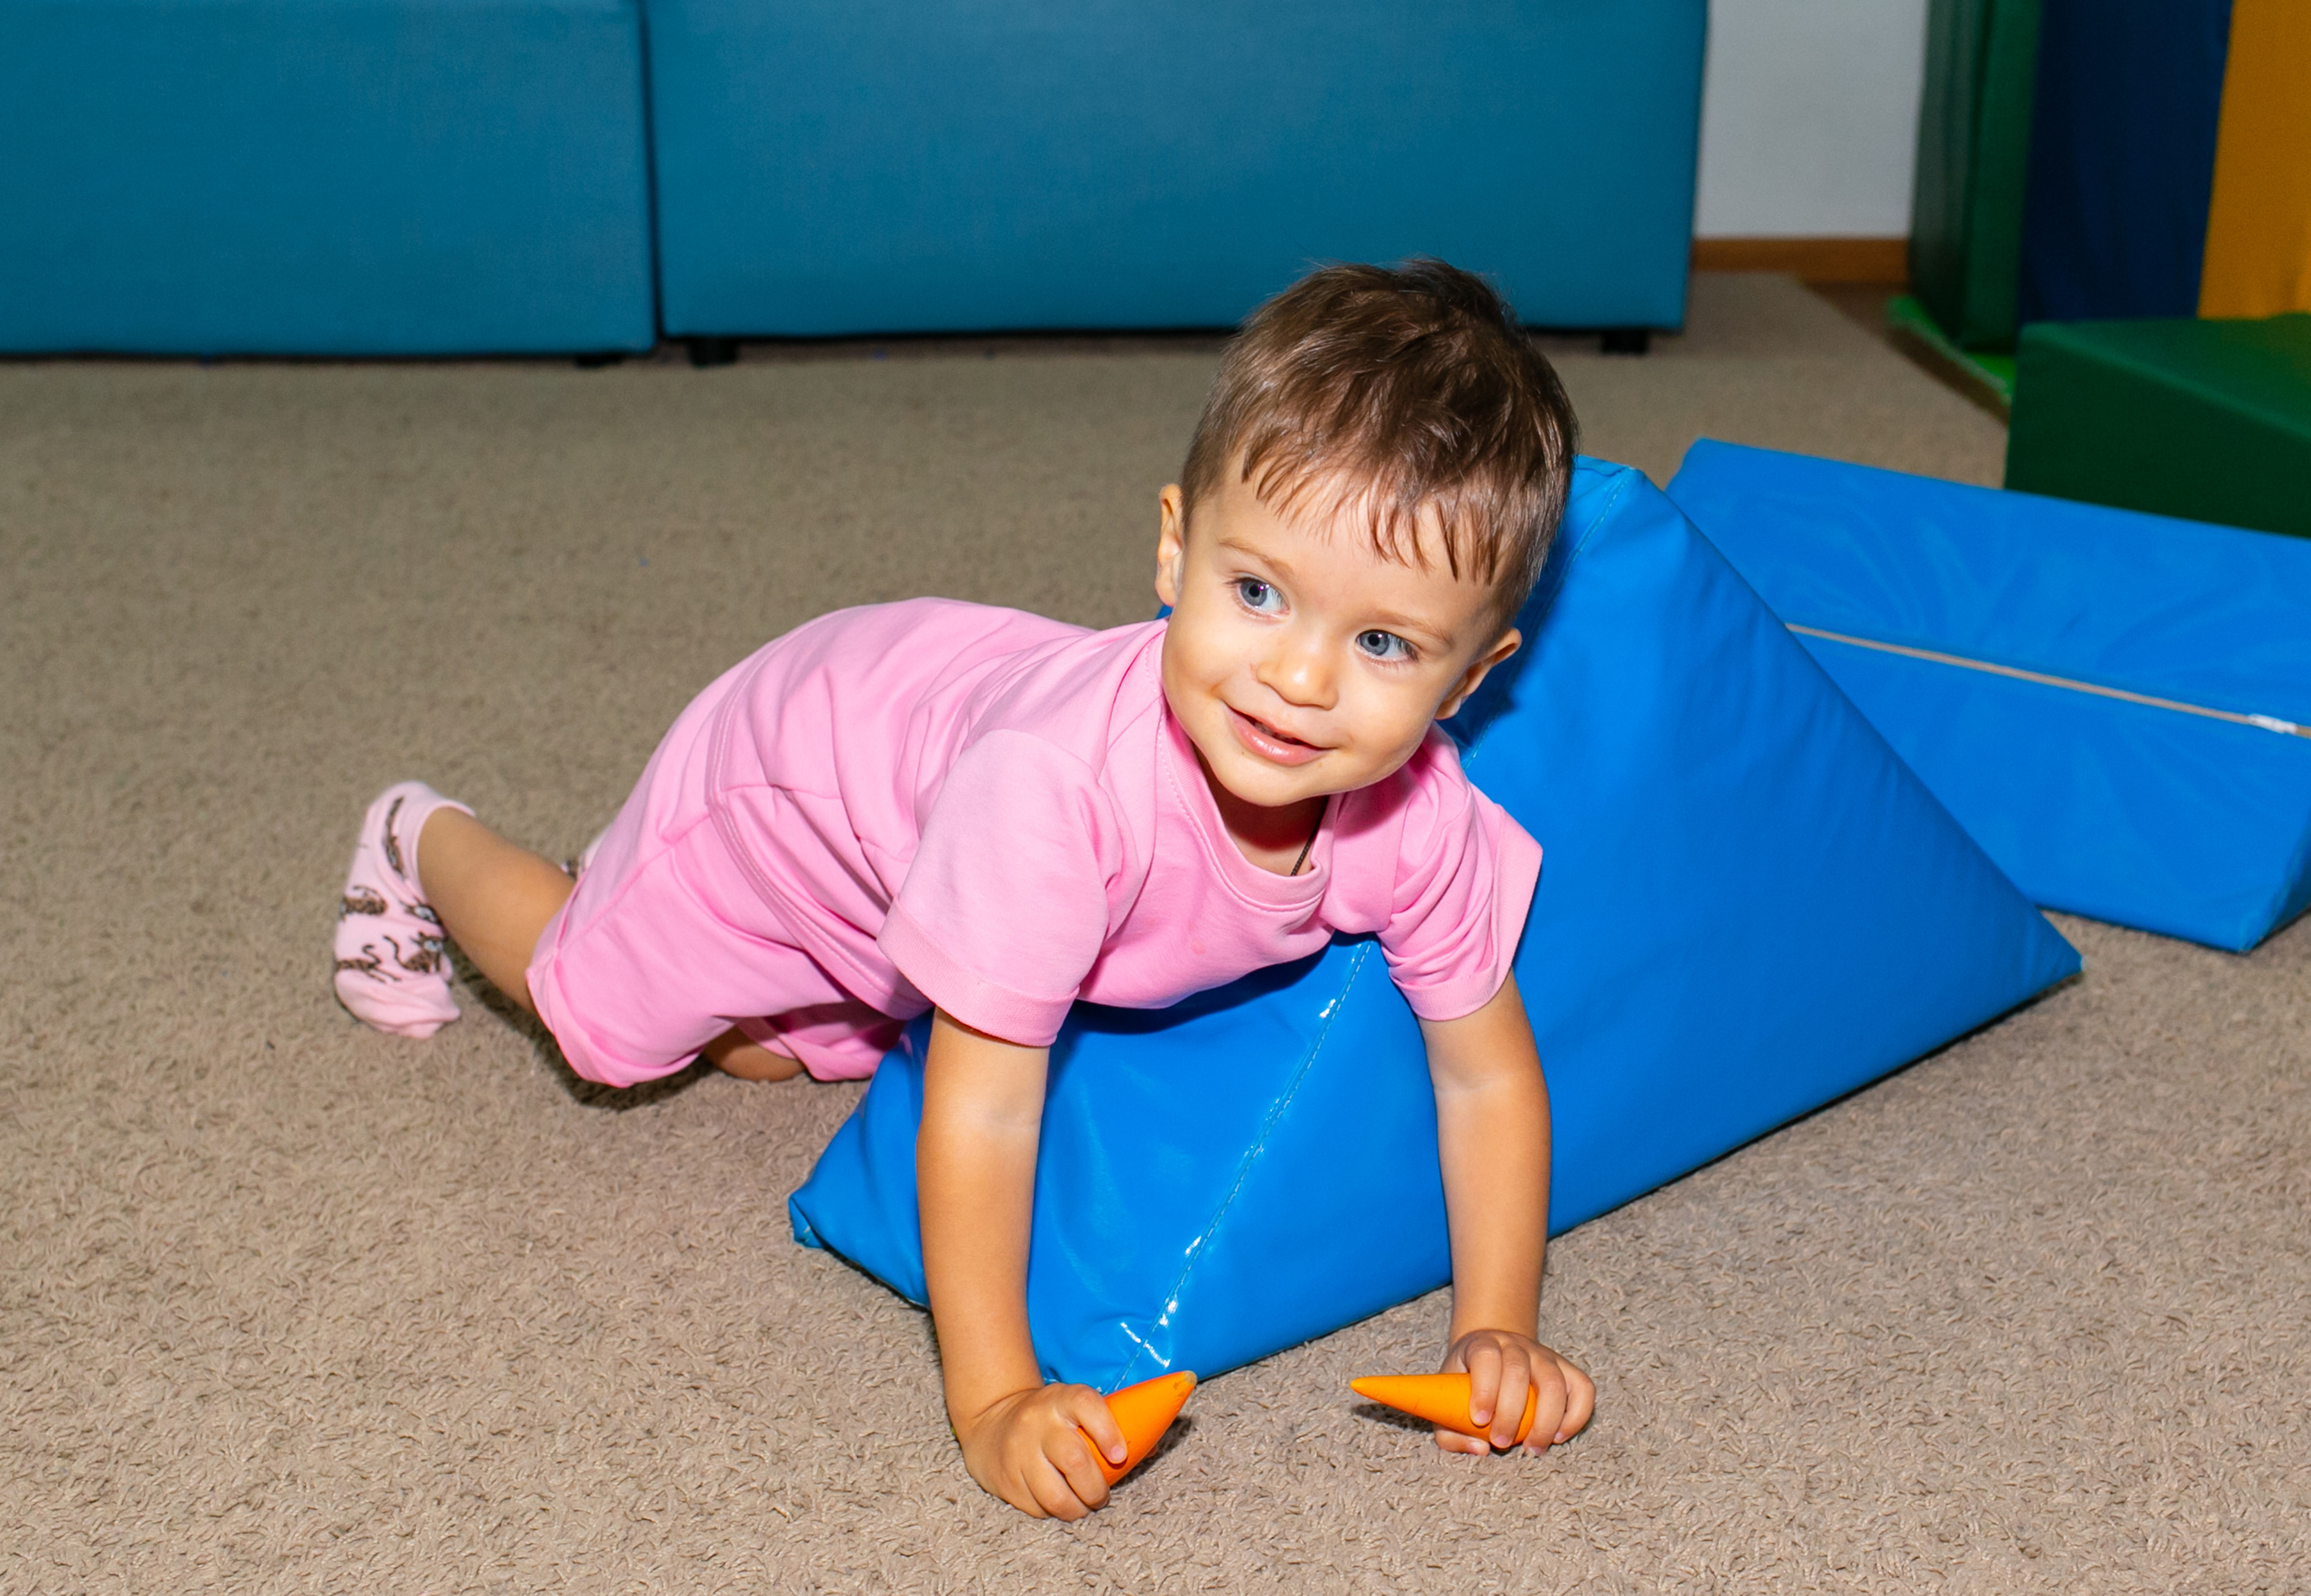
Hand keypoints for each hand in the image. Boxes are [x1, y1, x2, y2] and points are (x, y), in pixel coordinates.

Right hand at [953, 1382, 1128, 1519]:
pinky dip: (1052, 1513)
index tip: (1120, 1455)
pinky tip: (1057, 1503)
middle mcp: (1039, 1421)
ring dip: (1076, 1509)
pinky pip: (1036, 1508)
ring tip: (1082, 1506)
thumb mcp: (1075, 1406)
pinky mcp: (1005, 1479)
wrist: (991, 1420)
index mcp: (1063, 1399)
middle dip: (1096, 1489)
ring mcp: (1018, 1451)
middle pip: (1074, 1461)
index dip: (1107, 1430)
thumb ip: (1110, 1423)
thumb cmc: (1052, 1418)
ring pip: (1054, 1495)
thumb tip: (1151, 1447)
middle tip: (1101, 1497)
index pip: (1087, 1406)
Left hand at [1440, 1328, 1594, 1455]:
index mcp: (1482, 1345)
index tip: (1480, 1419)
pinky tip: (1558, 1436)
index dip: (1485, 1389)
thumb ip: (1450, 1431)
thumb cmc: (1466, 1383)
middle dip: (1511, 1413)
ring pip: (1553, 1382)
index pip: (1486, 1358)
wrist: (1493, 1351)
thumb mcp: (1446, 1399)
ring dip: (1545, 1420)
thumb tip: (1480, 1450)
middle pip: (1518, 1372)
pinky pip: (1583, 1388)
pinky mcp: (1567, 1369)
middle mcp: (1515, 1345)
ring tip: (1533, 1449)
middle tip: (1501, 1443)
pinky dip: (1576, 1416)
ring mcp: (1544, 1355)